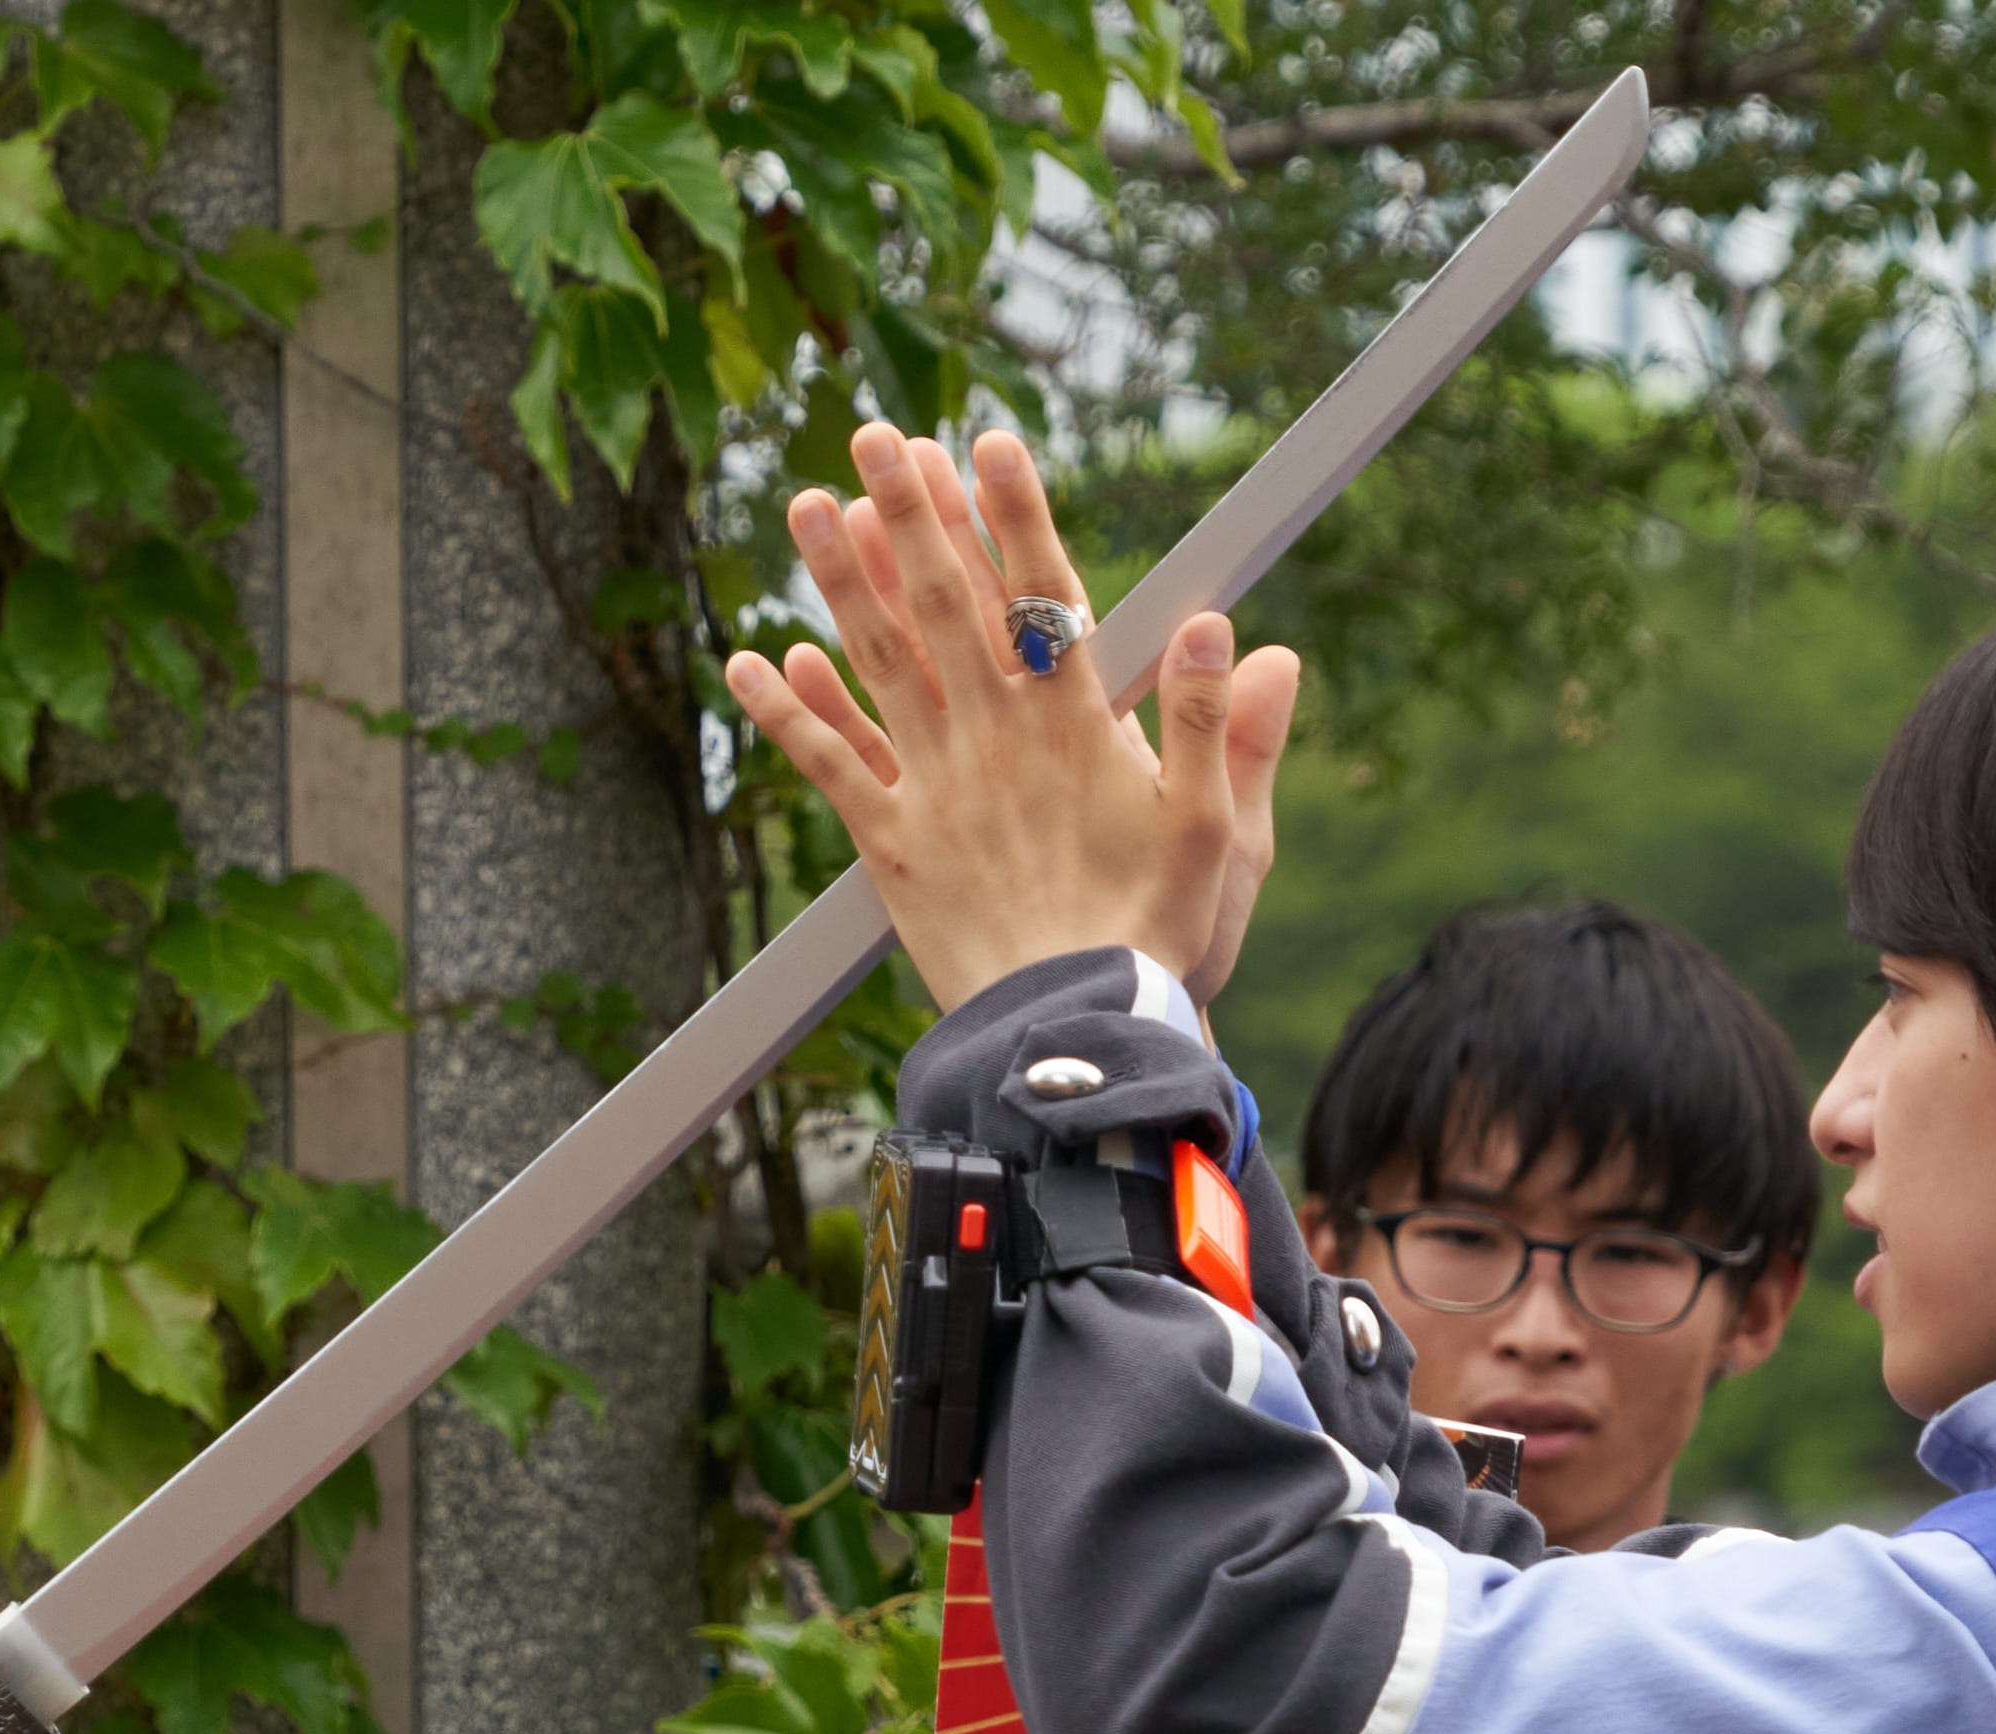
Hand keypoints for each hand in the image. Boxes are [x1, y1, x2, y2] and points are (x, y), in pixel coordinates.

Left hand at [722, 423, 1292, 1013]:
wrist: (1073, 1036)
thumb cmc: (1158, 934)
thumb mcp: (1220, 831)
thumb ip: (1227, 728)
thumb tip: (1240, 633)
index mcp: (1078, 728)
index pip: (1042, 599)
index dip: (1013, 516)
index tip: (987, 441)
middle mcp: (996, 743)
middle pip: (946, 608)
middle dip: (911, 515)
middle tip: (878, 436)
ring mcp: (936, 790)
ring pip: (879, 666)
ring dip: (840, 582)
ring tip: (809, 504)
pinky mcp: (891, 845)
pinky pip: (830, 767)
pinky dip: (789, 714)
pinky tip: (755, 656)